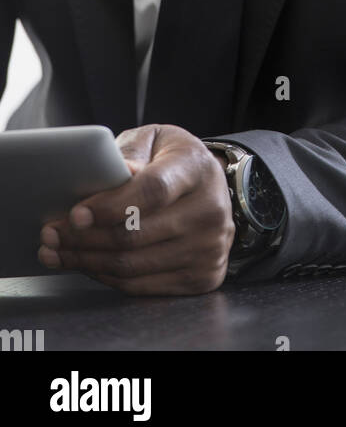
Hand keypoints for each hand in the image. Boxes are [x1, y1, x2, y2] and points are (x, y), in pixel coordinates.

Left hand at [37, 124, 235, 295]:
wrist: (213, 189)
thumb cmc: (174, 162)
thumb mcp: (154, 141)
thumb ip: (131, 154)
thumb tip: (114, 173)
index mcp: (197, 168)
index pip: (153, 191)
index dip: (110, 206)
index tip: (75, 214)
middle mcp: (210, 210)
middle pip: (135, 234)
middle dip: (83, 238)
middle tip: (51, 234)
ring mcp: (209, 248)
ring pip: (132, 266)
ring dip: (87, 261)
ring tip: (58, 252)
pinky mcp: (203, 276)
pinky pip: (140, 286)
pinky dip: (105, 277)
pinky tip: (87, 264)